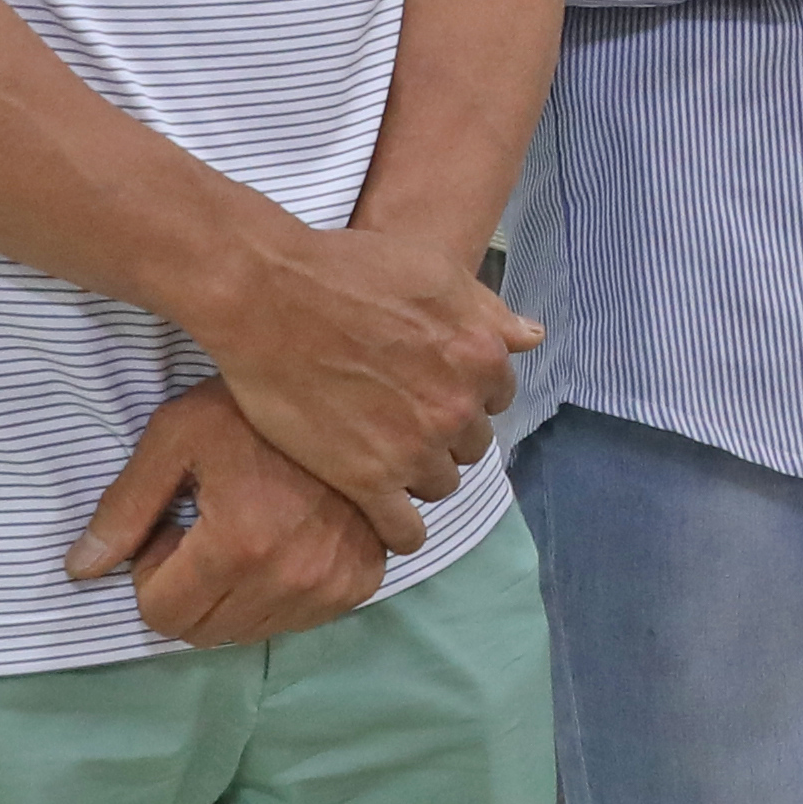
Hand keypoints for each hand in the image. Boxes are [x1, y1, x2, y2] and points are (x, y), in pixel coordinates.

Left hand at [66, 380, 393, 645]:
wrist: (347, 388)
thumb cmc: (249, 406)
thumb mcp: (175, 436)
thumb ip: (124, 508)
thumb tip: (80, 571)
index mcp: (238, 546)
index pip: (162, 615)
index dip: (153, 572)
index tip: (173, 526)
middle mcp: (289, 580)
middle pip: (203, 633)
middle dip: (188, 589)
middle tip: (204, 529)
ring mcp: (331, 586)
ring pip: (248, 632)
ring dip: (232, 595)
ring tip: (245, 531)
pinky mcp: (361, 584)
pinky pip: (296, 620)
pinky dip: (276, 594)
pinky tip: (283, 541)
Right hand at [189, 219, 539, 550]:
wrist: (269, 297)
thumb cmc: (349, 270)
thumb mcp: (436, 271)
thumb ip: (488, 312)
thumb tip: (533, 337)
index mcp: (482, 357)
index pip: (495, 399)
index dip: (462, 394)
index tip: (429, 391)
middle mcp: (458, 408)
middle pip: (470, 444)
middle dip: (442, 434)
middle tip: (399, 421)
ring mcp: (415, 449)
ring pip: (440, 484)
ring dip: (418, 475)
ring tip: (382, 459)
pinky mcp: (368, 481)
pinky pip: (405, 531)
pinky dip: (402, 533)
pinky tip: (385, 520)